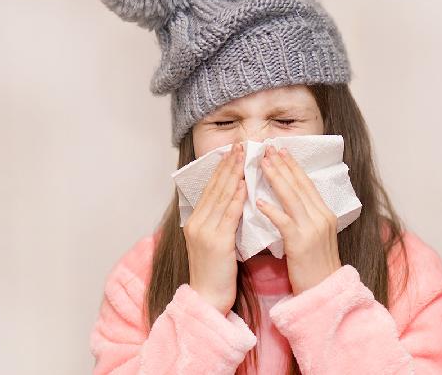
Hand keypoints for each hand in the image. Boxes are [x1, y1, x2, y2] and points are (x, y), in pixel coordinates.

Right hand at [183, 142, 246, 315]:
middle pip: (215, 187)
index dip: (222, 168)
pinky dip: (236, 197)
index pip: (210, 188)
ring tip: (244, 156)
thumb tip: (235, 199)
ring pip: (221, 196)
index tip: (233, 151)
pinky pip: (228, 215)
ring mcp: (205, 231)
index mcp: (196, 220)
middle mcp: (197, 222)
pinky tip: (245, 184)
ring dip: (234, 174)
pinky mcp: (216, 242)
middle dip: (228, 164)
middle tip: (240, 145)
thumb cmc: (216, 272)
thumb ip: (221, 220)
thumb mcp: (215, 241)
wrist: (207, 298)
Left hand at [256, 145, 341, 294]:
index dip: (293, 165)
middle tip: (268, 148)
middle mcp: (321, 217)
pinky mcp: (301, 243)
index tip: (280, 150)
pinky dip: (271, 209)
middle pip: (299, 184)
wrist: (325, 292)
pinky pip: (284, 221)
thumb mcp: (315, 236)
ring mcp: (312, 229)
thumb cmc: (315, 266)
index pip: (307, 183)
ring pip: (292, 197)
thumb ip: (305, 216)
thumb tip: (290, 200)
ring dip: (276, 178)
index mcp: (325, 213)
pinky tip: (258, 201)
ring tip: (262, 164)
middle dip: (283, 164)